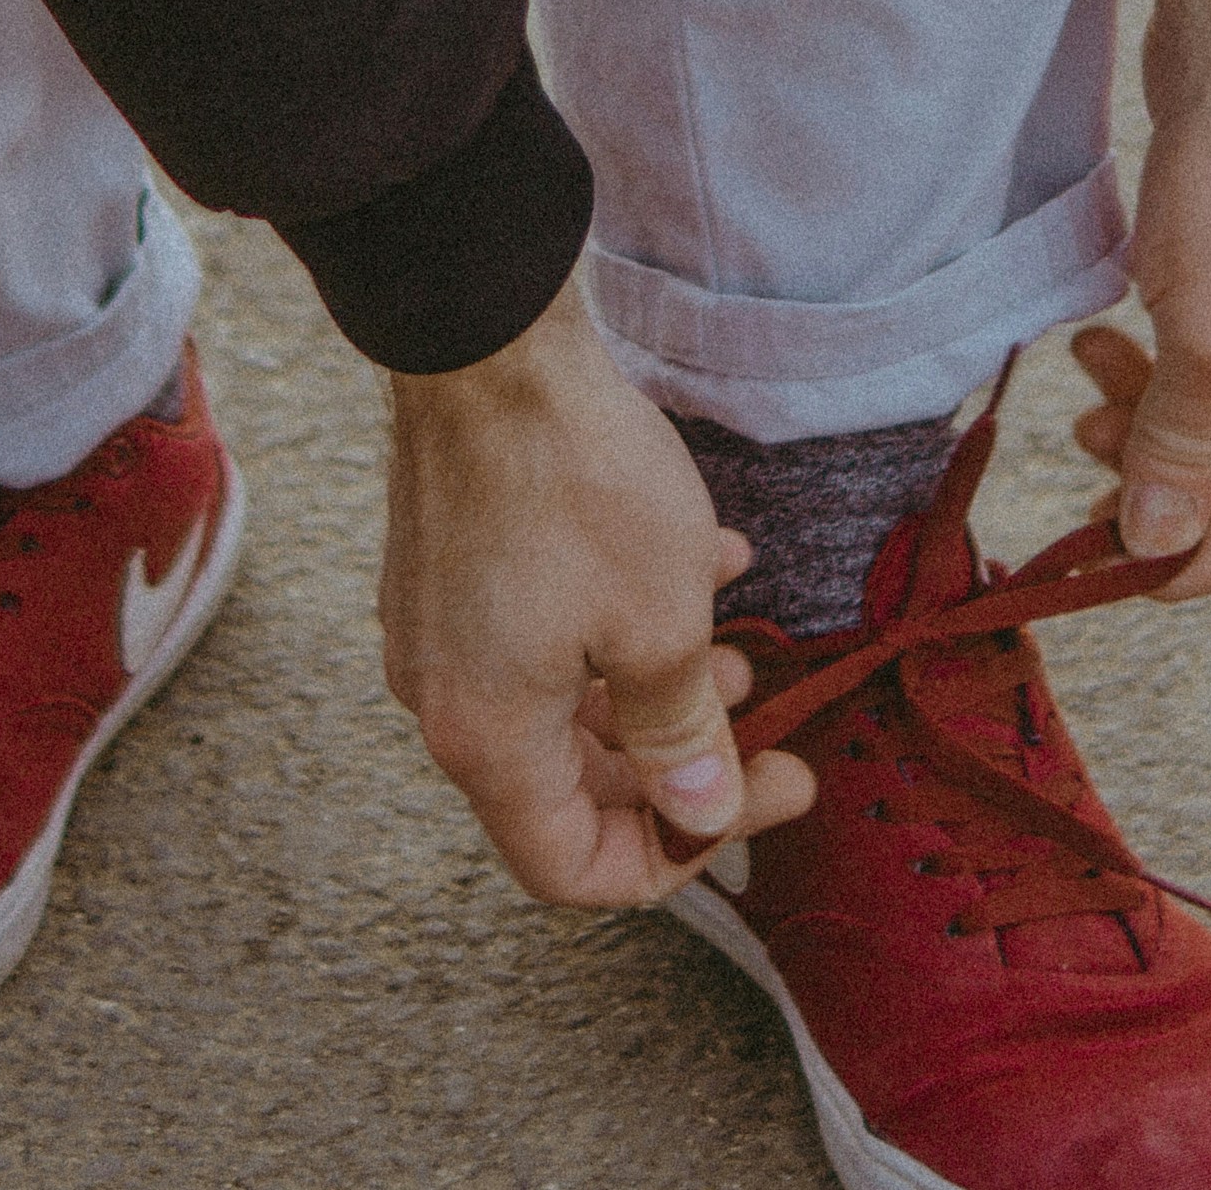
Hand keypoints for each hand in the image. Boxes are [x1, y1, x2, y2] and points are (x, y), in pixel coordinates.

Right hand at [380, 282, 819, 903]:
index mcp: (487, 737)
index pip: (567, 867)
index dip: (670, 859)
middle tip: (769, 732)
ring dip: (656, 695)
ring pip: (562, 706)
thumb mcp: (660, 624)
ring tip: (738, 649)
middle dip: (678, 766)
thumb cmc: (572, 482)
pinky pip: (541, 636)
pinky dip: (619, 628)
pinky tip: (702, 567)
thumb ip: (680, 737)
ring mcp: (441, 631)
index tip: (756, 802)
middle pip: (568, 788)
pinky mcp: (451, 570)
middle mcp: (446, 699)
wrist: (487, 343)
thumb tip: (700, 814)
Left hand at [1070, 0, 1210, 599]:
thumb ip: (1182, 448)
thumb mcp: (1209, 330)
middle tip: (1092, 474)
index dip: (1209, 557)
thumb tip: (1155, 546)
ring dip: (1166, 423)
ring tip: (1090, 387)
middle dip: (1182, 485)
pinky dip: (1176, 372)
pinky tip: (1112, 340)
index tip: (1121, 574)